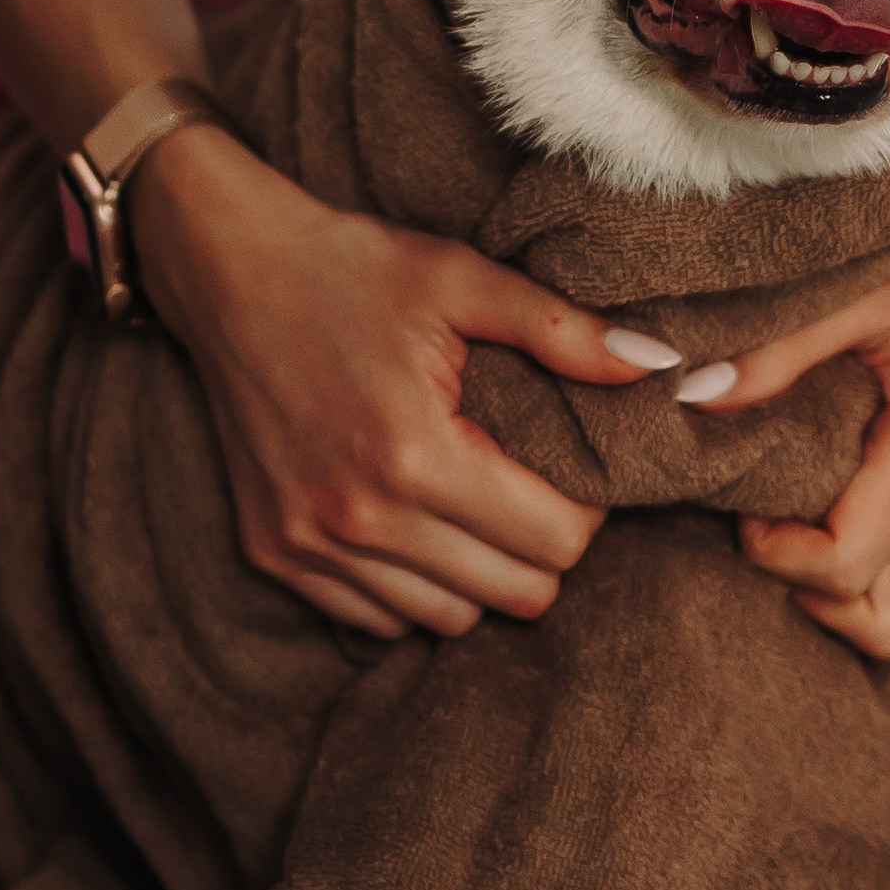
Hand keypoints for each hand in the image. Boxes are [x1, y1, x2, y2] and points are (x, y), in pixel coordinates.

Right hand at [131, 124, 673, 643]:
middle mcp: (356, 518)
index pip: (553, 543)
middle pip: (511, 595)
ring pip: (446, 620)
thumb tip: (661, 366)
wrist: (228, 271)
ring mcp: (306, 544)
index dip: (585, 510)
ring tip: (477, 505)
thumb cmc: (354, 269)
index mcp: (413, 454)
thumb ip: (563, 329)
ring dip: (479, 576)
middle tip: (533, 489)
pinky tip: (416, 522)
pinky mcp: (272, 554)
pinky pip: (376, 619)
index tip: (573, 467)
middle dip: (542, 550)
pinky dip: (412, 587)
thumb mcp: (461, 278)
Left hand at [691, 112, 889, 662]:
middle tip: (763, 538)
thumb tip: (689, 396)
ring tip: (800, 547)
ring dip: (856, 608)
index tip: (740, 514)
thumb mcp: (854, 286)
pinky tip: (842, 539)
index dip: (778, 558)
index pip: (849, 564)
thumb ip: (775, 351)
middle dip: (815, 602)